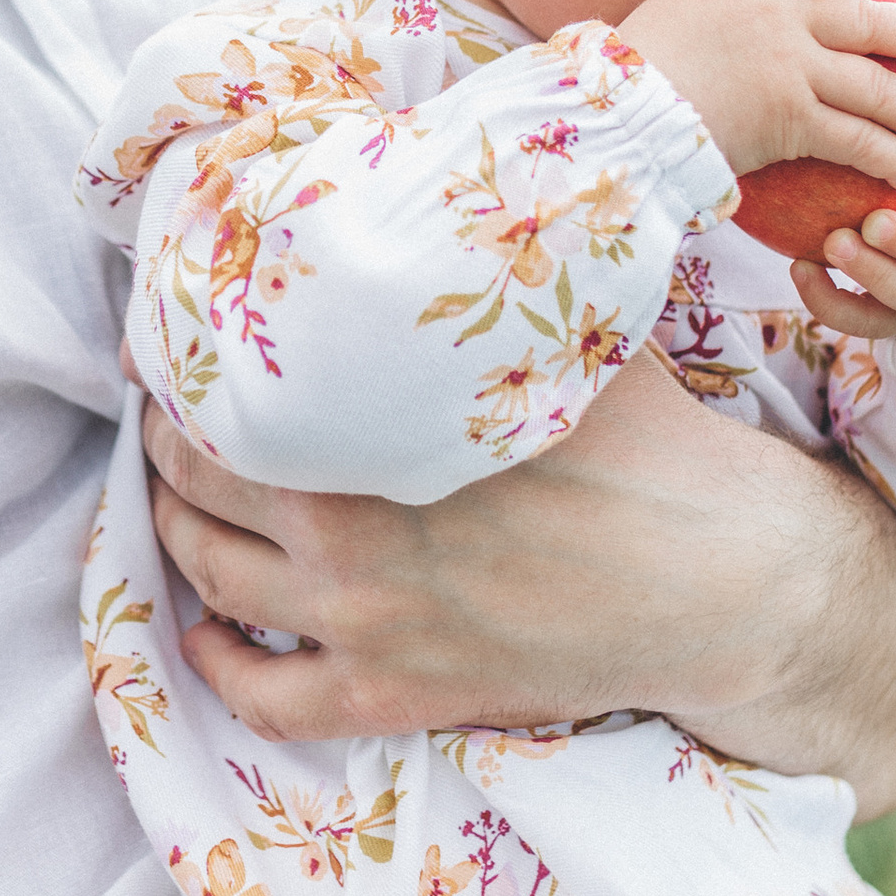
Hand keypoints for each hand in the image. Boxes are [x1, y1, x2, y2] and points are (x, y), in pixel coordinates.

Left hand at [137, 351, 895, 802]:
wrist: (726, 580)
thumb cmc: (653, 445)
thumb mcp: (562, 340)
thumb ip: (483, 289)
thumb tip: (442, 194)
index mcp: (380, 439)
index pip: (231, 398)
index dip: (184, 366)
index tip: (175, 341)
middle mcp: (351, 538)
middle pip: (199, 486)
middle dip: (170, 443)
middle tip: (169, 410)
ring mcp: (369, 627)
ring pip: (214, 581)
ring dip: (175, 535)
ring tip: (176, 497)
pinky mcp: (399, 697)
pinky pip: (269, 701)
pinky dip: (216, 665)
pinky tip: (205, 631)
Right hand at [620, 0, 895, 187]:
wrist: (616, 114)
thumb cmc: (622, 77)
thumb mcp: (667, 20)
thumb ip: (706, 17)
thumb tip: (706, 28)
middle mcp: (779, 17)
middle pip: (873, 19)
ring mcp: (792, 66)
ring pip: (879, 86)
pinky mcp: (794, 119)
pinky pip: (860, 138)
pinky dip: (892, 158)